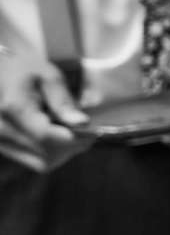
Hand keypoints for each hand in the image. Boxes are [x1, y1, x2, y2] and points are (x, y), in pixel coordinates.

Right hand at [0, 54, 87, 174]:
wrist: (0, 74)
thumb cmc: (26, 70)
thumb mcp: (49, 77)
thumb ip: (63, 101)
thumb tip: (82, 123)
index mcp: (14, 109)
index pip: (47, 136)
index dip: (75, 139)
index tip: (94, 132)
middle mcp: (2, 130)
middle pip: (46, 154)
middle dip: (72, 147)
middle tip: (86, 133)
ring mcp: (0, 142)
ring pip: (41, 163)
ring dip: (62, 153)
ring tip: (70, 133)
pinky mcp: (3, 148)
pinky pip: (33, 162)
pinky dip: (50, 154)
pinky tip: (55, 137)